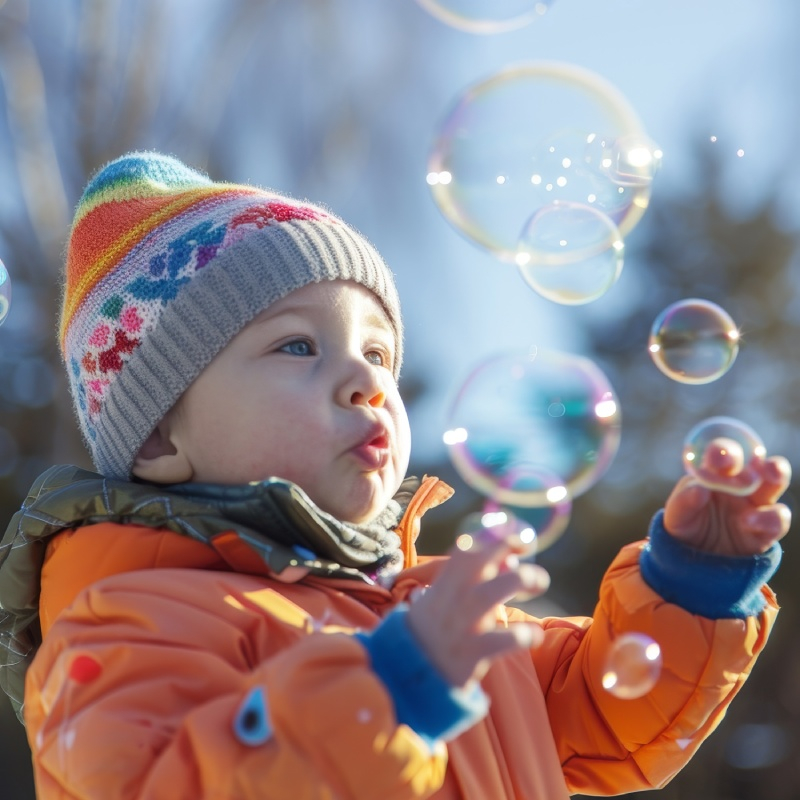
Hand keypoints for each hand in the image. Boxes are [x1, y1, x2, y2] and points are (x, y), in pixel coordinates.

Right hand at [406, 533, 549, 686]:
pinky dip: (526, 634)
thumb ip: (464, 581)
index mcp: (445, 583)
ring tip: (539, 583)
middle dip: (510, 547)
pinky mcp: (474, 650)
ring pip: (497, 589)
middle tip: (532, 557)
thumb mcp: (436, 599)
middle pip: (484, 558)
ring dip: (525, 578)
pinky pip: (507, 638)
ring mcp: (465, 622)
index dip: (495, 537)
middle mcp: (455, 596)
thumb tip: (504, 562)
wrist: (409, 671)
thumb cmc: (430, 630)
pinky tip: (535, 635)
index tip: (519, 542)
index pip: (468, 548)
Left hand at [665, 440, 791, 555]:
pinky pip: (778, 519)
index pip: (722, 455)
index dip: (722, 451)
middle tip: (757, 461)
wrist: (694, 559)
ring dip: (777, 476)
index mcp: (715, 474)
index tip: (719, 458)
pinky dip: (769, 518)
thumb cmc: (685, 526)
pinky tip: (749, 522)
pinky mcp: (766, 530)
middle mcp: (739, 486)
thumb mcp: (676, 516)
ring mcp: (755, 506)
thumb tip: (700, 489)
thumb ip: (684, 501)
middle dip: (759, 459)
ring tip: (770, 478)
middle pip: (757, 464)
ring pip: (775, 485)